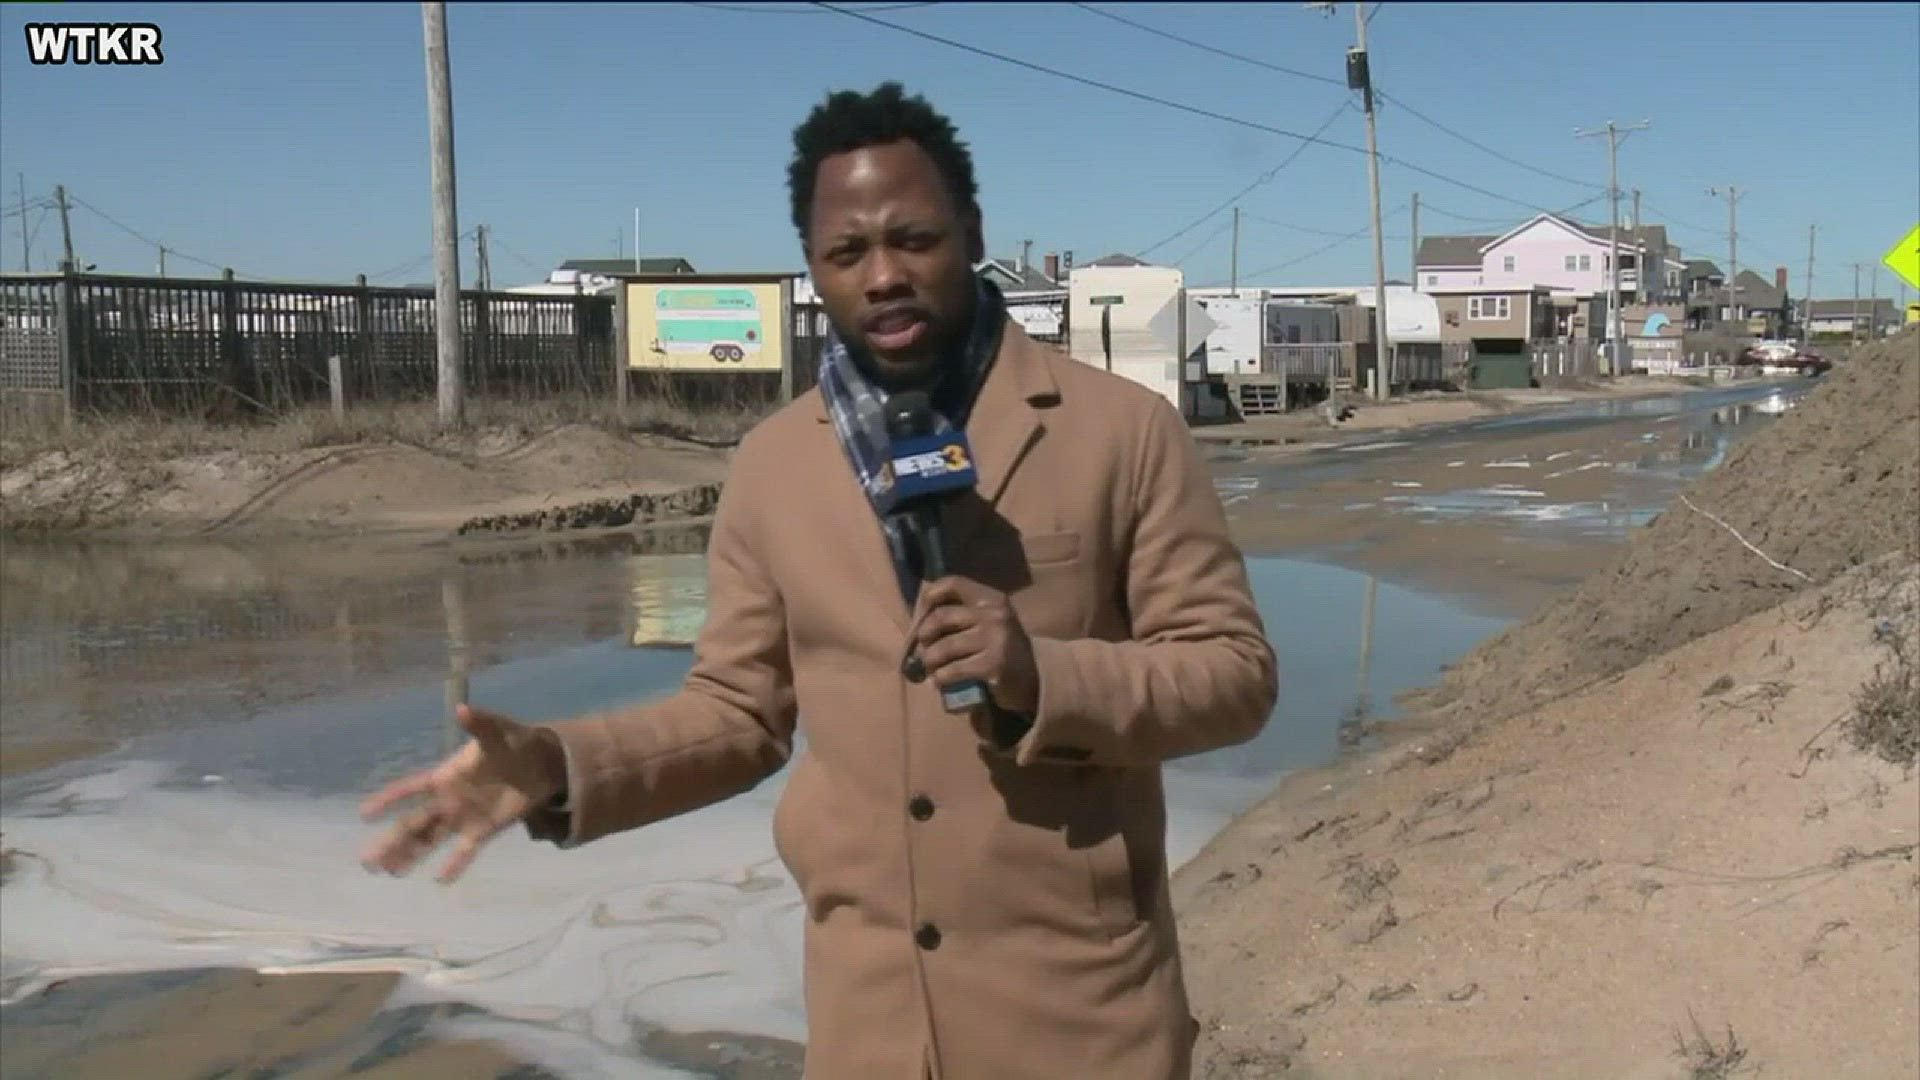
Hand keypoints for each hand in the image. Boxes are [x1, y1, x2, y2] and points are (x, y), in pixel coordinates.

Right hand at [358, 704, 566, 882]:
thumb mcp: (498, 731)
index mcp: (445, 776)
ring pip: (431, 839)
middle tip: (367, 862)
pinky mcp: (484, 830)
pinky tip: (441, 881)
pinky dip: (454, 865)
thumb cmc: (515, 742)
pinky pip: (465, 851)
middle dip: (391, 840)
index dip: (387, 799)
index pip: (410, 788)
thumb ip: (480, 724)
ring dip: (411, 855)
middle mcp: (448, 800)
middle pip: (413, 823)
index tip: (364, 813)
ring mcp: (464, 817)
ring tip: (390, 872)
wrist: (544, 763)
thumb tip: (463, 709)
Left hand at [911, 576, 1039, 714]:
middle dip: (924, 635)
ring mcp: (995, 640)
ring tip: (931, 667)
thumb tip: (920, 616)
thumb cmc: (1002, 647)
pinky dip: (940, 678)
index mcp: (991, 598)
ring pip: (943, 648)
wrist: (1034, 677)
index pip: (953, 583)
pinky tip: (941, 680)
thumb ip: (963, 613)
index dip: (930, 596)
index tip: (922, 613)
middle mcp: (994, 614)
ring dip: (930, 661)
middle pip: (941, 617)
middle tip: (925, 648)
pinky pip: (952, 670)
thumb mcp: (990, 620)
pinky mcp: (993, 666)